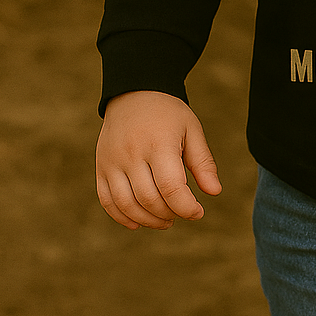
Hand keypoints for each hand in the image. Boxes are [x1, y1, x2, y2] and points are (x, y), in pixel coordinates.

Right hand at [96, 90, 221, 229]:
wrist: (134, 92)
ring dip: (148, 220)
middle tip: (182, 213)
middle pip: (149, 199)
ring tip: (165, 220)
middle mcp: (131, 154)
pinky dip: (121, 216)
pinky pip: (107, 200)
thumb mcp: (192, 130)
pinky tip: (138, 222)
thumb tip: (214, 192)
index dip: (186, 207)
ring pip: (127, 204)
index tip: (198, 212)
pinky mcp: (100, 167)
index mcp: (158, 143)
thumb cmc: (169, 114)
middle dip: (169, 214)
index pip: (171, 187)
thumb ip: (203, 162)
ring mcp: (112, 161)